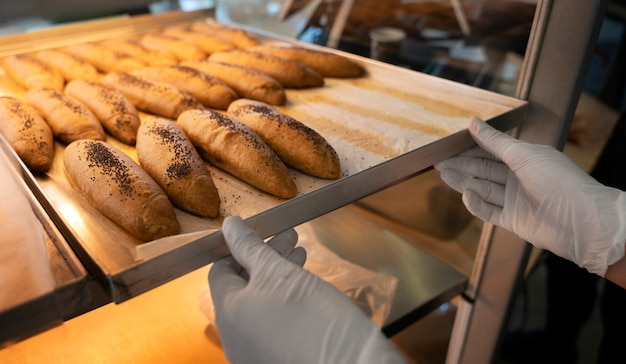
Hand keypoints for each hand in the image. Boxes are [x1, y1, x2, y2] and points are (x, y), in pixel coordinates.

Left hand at [209, 216, 404, 363]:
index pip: (220, 271)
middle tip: (289, 238)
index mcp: (228, 314)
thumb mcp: (279, 272)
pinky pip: (271, 323)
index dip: (241, 247)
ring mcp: (253, 352)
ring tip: (300, 255)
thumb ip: (250, 248)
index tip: (263, 231)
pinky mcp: (275, 358)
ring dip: (277, 275)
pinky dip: (284, 299)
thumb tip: (229, 226)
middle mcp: (234, 338)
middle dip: (265, 257)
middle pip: (241, 287)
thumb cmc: (313, 320)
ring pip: (258, 304)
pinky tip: (304, 284)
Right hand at [435, 117, 625, 275]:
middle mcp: (520, 179)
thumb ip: (495, 141)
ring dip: (464, 182)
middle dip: (462, 165)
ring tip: (444, 175)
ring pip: (483, 189)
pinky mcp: (513, 220)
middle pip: (484, 170)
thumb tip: (473, 122)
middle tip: (439, 162)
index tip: (450, 145)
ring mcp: (516, 200)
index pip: (492, 151)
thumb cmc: (558, 180)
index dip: (471, 148)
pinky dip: (477, 204)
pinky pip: (489, 211)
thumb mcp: (523, 154)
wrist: (580, 219)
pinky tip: (466, 195)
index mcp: (525, 159)